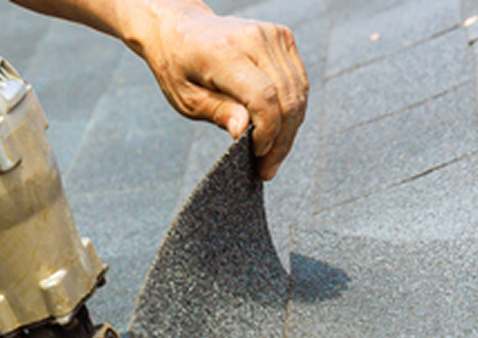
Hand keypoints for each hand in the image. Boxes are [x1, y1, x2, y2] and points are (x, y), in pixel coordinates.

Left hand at [136, 2, 307, 178]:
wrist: (181, 29)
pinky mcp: (283, 37)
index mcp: (224, 52)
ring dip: (290, 129)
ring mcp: (273, 35)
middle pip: (286, 97)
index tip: (257, 155)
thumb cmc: (179, 66)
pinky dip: (292, 109)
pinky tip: (278, 132)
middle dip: (281, 139)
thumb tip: (243, 132)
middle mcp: (255, 38)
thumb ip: (218, 112)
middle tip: (267, 168)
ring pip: (298, 91)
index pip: (263, 97)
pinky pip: (298, 81)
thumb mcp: (187, 98)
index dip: (267, 131)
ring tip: (272, 156)